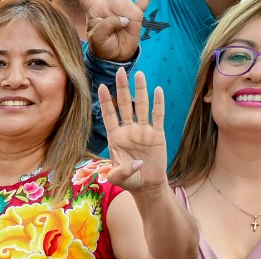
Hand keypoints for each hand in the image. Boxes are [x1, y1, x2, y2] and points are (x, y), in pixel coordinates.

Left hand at [82, 0, 147, 62]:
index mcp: (94, 9)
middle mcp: (109, 5)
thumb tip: (123, 19)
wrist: (114, 56)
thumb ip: (106, 26)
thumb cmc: (101, 46)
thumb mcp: (97, 38)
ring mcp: (123, 7)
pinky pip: (143, 2)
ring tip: (122, 0)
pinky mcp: (135, 14)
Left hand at [99, 69, 168, 193]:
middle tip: (120, 71)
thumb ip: (121, 172)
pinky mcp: (157, 134)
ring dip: (141, 91)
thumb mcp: (118, 178)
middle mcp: (128, 130)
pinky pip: (157, 116)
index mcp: (115, 137)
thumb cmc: (129, 180)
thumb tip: (136, 163)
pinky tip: (158, 90)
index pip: (109, 115)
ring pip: (142, 106)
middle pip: (125, 105)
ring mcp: (143, 131)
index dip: (105, 101)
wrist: (147, 185)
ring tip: (139, 74)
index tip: (101, 86)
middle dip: (122, 88)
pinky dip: (158, 104)